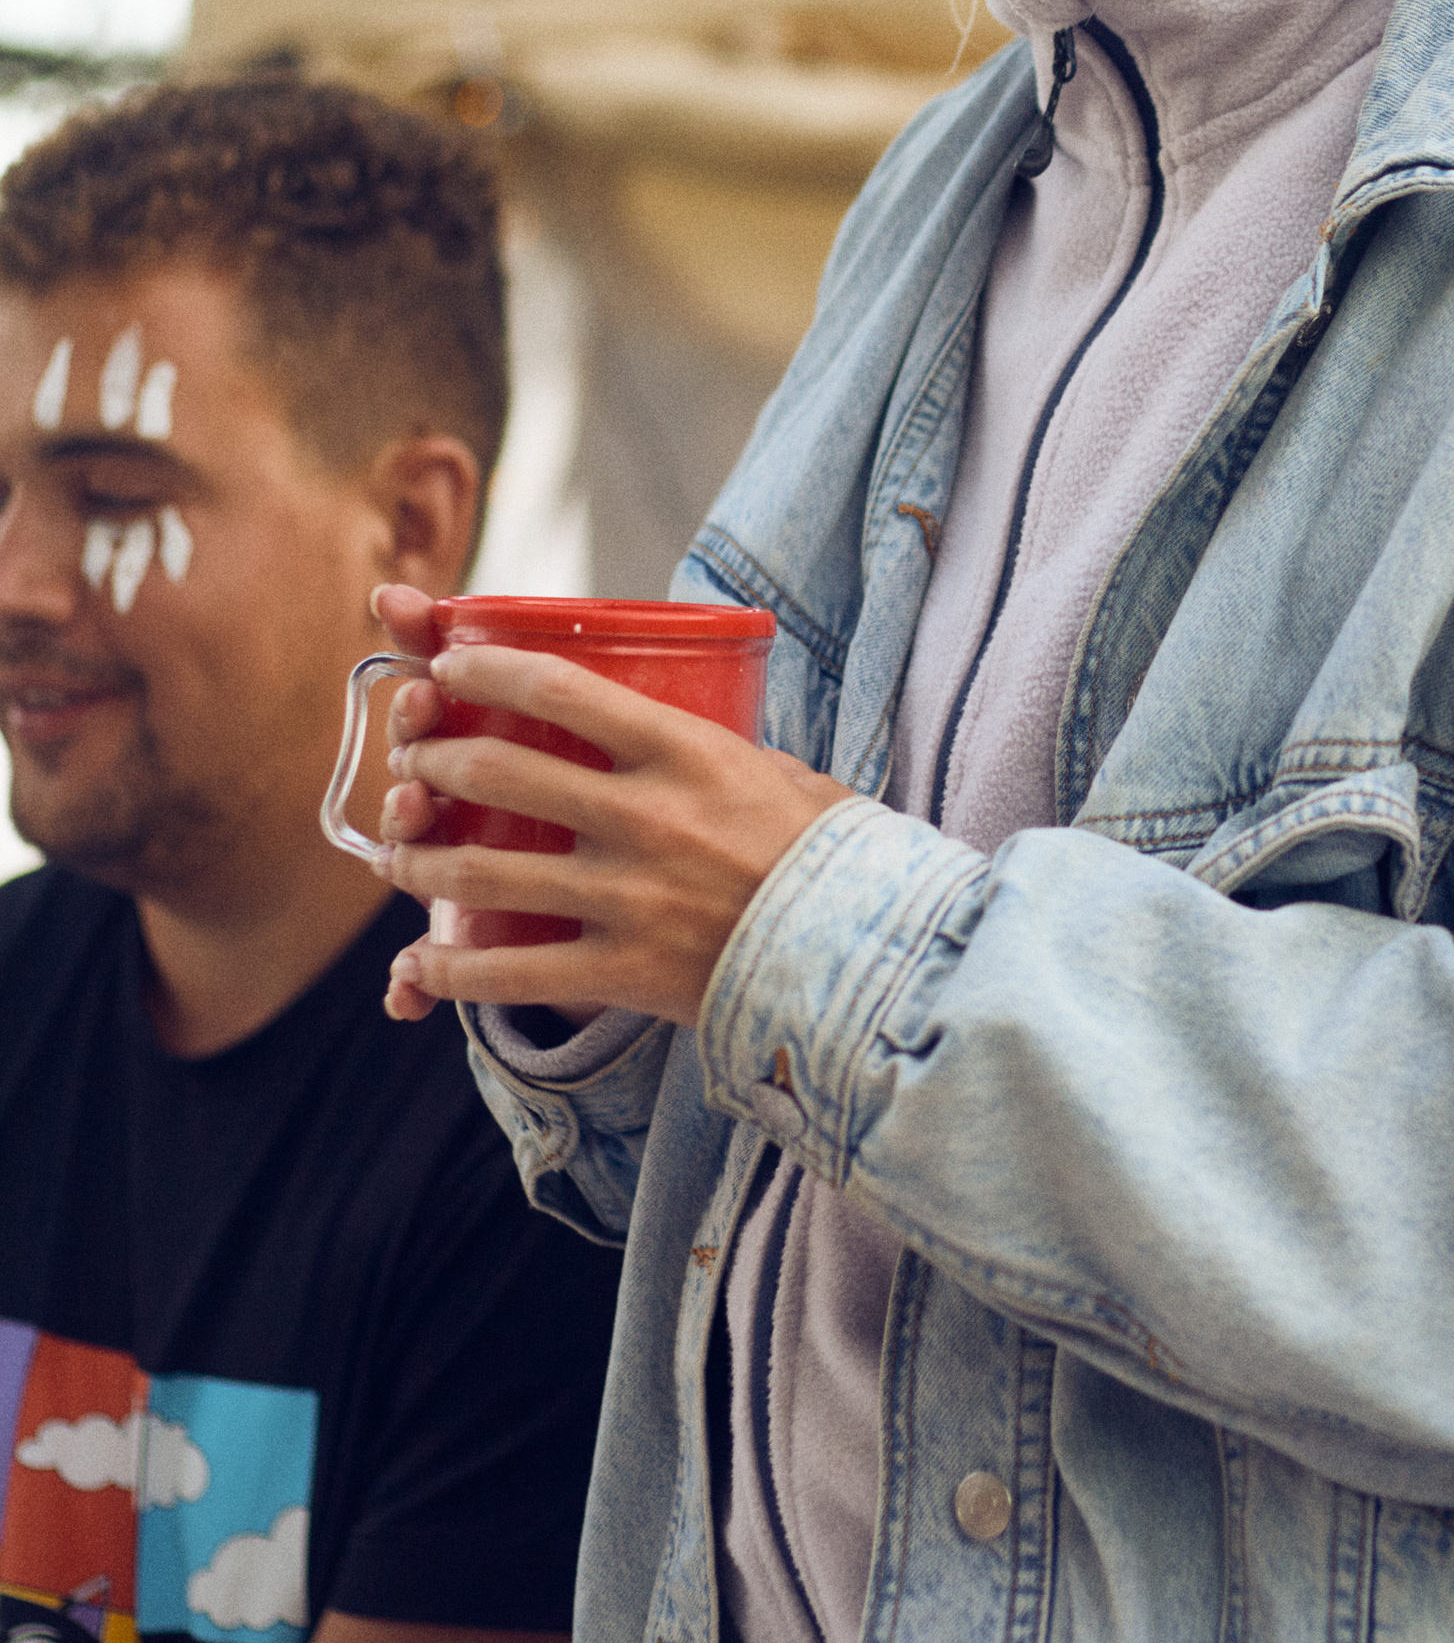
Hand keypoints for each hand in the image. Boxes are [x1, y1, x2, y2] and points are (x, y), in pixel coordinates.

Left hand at [370, 597, 854, 1030]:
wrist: (868, 962)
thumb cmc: (837, 863)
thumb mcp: (792, 779)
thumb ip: (729, 757)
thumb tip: (692, 736)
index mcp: (688, 754)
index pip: (561, 690)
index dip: (485, 671)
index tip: (445, 668)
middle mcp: (646, 817)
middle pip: (498, 773)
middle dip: (433, 762)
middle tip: (411, 762)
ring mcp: (629, 897)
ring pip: (482, 874)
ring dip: (420, 863)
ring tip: (397, 858)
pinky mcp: (623, 972)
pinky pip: (509, 974)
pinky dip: (449, 972)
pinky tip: (418, 966)